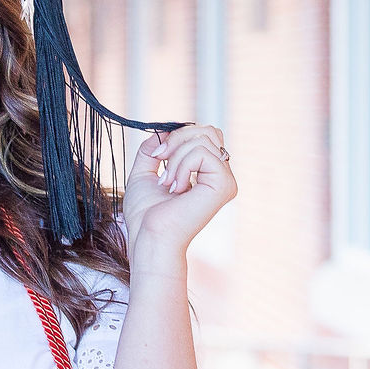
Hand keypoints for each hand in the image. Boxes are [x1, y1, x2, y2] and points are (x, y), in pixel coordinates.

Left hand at [123, 123, 236, 254]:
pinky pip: (202, 153)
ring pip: (203, 139)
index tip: (157, 155)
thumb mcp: (143, 173)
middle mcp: (221, 176)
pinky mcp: (224, 185)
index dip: (178, 136)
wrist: (149, 237)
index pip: (204, 135)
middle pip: (208, 131)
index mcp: (207, 174)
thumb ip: (152, 150)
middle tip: (160, 160)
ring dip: (175, 157)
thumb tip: (160, 131)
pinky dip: (181, 165)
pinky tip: (176, 188)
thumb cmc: (145, 214)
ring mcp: (226, 181)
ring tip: (167, 183)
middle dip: (177, 139)